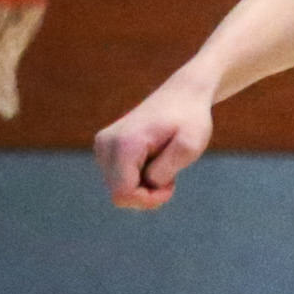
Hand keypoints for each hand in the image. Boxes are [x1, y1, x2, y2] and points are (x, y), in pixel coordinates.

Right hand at [96, 76, 216, 209]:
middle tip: (169, 176)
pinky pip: (118, 179)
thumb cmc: (190, 120)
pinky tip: (153, 161)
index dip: (149, 200)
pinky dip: (138, 178)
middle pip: (119, 195)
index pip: (123, 194)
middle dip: (147, 194)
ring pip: (118, 188)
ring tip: (162, 164)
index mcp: (124, 144)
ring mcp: (102, 145)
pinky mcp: (104, 147)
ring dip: (143, 186)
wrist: (182, 94)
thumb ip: (166, 170)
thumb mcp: (190, 146)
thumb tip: (146, 183)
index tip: (170, 186)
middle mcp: (105, 144)